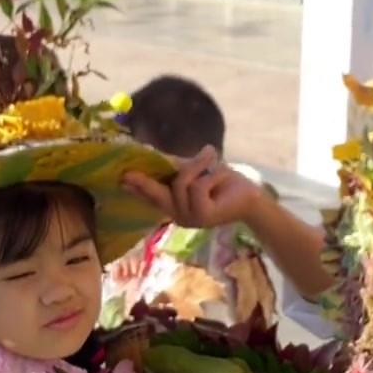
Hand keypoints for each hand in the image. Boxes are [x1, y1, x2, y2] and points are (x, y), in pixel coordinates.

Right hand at [124, 146, 262, 229]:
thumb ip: (176, 167)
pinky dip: (212, 175)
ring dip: (199, 165)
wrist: (251, 196)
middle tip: (127, 173)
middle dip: (143, 181)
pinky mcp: (203, 216)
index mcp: (175, 205)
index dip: (137, 186)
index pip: (151, 195)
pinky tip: (222, 176)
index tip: (121, 177)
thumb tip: (152, 154)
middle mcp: (178, 215)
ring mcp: (189, 218)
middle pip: (156, 194)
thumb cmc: (224, 183)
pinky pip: (198, 187)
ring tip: (212, 157)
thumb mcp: (197, 171)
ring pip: (181, 184)